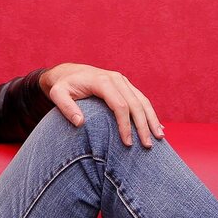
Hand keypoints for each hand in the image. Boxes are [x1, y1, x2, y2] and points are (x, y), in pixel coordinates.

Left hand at [40, 63, 163, 147]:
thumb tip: (80, 123)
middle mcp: (116, 79)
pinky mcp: (126, 86)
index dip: (125, 125)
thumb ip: (66, 108)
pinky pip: (142, 99)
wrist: (68, 72)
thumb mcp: (57, 94)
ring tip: (159, 137)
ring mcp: (123, 81)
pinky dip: (150, 113)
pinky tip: (157, 126)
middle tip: (147, 146)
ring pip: (143, 101)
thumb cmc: (63, 86)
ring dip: (152, 120)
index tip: (127, 143)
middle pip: (135, 104)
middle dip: (143, 126)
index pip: (119, 105)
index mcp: (102, 81)